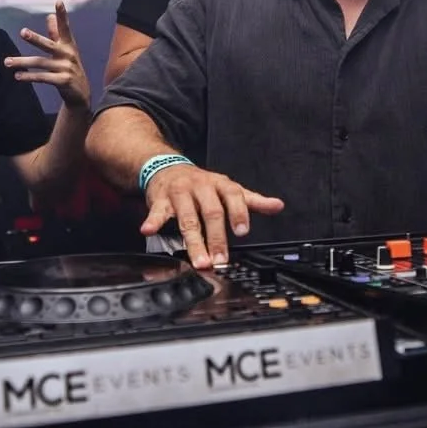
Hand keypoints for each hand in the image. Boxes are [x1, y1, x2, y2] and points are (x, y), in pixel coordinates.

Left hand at [6, 2, 91, 111]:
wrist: (81, 93)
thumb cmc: (70, 67)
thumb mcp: (65, 50)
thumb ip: (56, 34)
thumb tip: (49, 16)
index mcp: (68, 45)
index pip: (65, 27)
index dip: (62, 15)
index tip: (58, 2)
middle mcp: (68, 54)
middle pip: (48, 45)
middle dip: (35, 39)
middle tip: (23, 32)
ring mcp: (66, 68)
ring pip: (40, 63)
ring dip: (22, 62)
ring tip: (7, 62)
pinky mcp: (63, 81)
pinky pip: (43, 78)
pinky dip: (29, 77)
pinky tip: (18, 76)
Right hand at [141, 164, 284, 269]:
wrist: (167, 167)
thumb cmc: (201, 184)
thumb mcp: (228, 188)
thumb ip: (252, 200)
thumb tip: (277, 206)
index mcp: (220, 185)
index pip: (233, 196)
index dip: (238, 213)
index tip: (242, 231)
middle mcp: (201, 187)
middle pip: (211, 213)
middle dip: (216, 238)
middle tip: (220, 260)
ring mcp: (180, 193)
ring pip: (187, 218)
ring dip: (193, 241)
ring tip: (199, 260)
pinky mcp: (160, 200)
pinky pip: (157, 212)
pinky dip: (153, 221)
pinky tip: (148, 230)